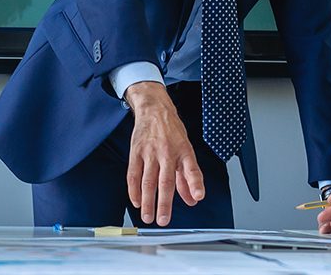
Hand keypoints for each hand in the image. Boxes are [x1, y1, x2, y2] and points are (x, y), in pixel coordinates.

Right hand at [123, 82, 203, 225]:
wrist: (154, 109)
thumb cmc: (172, 132)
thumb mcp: (186, 150)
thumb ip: (188, 177)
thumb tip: (194, 199)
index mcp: (184, 151)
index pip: (191, 169)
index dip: (195, 183)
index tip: (197, 197)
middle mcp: (167, 152)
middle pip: (165, 181)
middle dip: (164, 203)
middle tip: (163, 220)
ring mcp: (150, 152)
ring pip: (147, 180)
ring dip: (147, 201)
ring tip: (147, 217)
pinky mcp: (136, 152)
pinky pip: (133, 174)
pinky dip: (134, 190)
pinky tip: (136, 202)